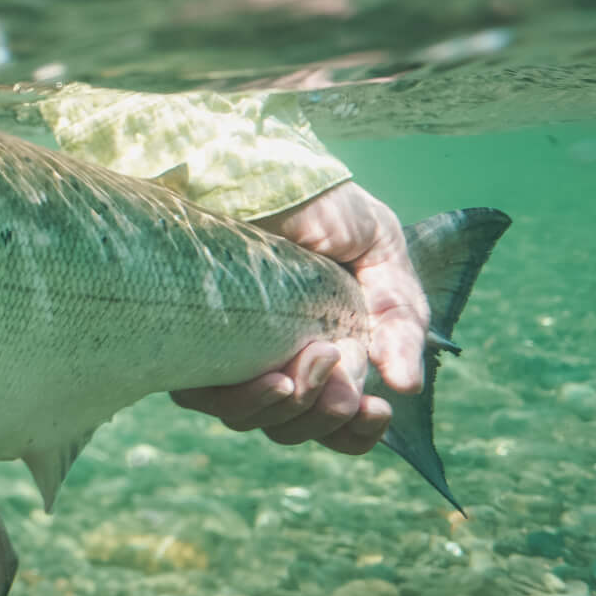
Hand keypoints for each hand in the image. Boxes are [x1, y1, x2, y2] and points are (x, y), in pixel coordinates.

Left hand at [172, 182, 428, 454]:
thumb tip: (407, 386)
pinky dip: (252, 398)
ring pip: (258, 421)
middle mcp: (272, 361)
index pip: (339, 424)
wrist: (261, 163)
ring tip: (314, 355)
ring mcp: (228, 355)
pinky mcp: (187, 342)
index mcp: (322, 350)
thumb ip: (400, 320)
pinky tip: (277, 375)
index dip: (359, 432)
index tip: (379, 410)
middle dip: (328, 412)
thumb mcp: (382, 257)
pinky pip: (210, 399)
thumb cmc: (326, 209)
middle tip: (336, 357)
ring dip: (296, 405)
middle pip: (298, 429)